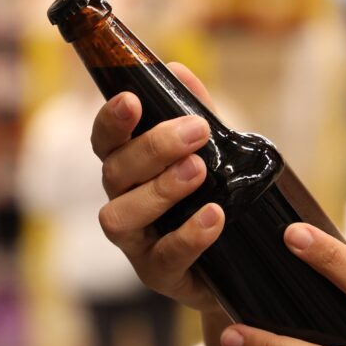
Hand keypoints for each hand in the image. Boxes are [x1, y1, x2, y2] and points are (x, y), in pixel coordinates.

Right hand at [91, 63, 223, 314]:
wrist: (240, 264)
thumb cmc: (213, 199)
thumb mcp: (213, 153)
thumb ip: (196, 113)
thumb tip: (177, 70)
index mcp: (129, 170)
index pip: (106, 142)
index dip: (111, 121)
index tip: (131, 99)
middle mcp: (122, 203)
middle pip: (114, 172)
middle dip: (152, 148)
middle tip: (195, 130)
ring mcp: (136, 243)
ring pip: (121, 217)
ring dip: (159, 190)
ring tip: (197, 171)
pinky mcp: (159, 275)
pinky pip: (164, 256)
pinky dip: (188, 234)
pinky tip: (214, 215)